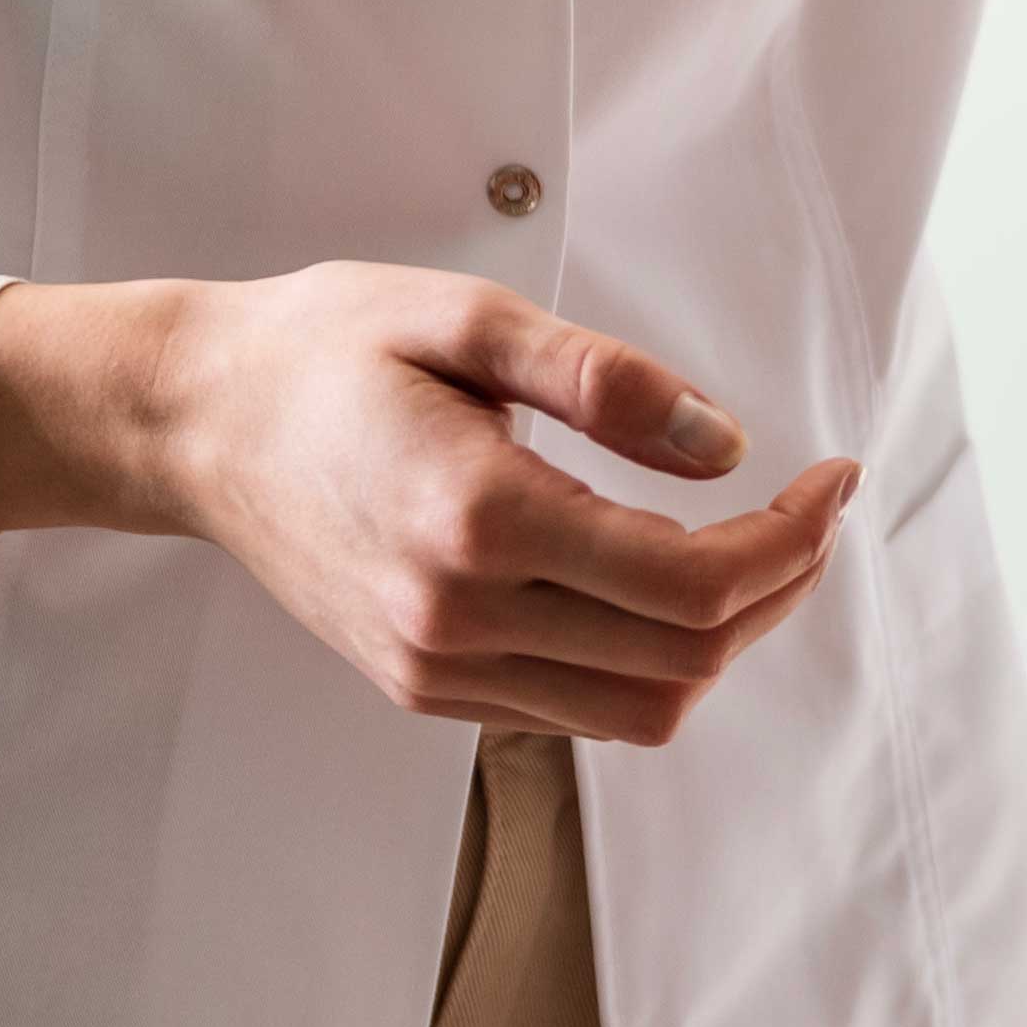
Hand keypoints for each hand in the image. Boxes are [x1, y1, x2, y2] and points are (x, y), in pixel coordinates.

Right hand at [0, 265, 860, 743]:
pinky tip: (661, 580)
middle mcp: (459, 620)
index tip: (832, 477)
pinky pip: (576, 709)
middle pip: (686, 661)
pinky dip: (649, 660)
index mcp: (480, 522)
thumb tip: (725, 448)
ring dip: (724, 639)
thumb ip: (607, 382)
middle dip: (778, 590)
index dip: (791, 540)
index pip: (693, 584)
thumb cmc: (324, 351)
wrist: (194, 422)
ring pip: (641, 709)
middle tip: (811, 511)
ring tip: (757, 549)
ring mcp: (437, 668)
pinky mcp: (424, 686)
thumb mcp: (469, 317)